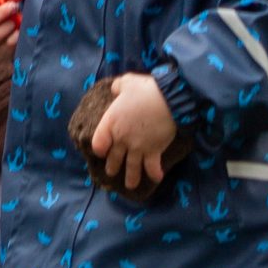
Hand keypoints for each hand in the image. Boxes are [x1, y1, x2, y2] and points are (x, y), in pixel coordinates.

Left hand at [89, 73, 177, 193]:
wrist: (168, 99)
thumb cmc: (146, 89)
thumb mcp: (127, 82)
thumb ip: (118, 87)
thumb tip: (116, 89)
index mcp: (111, 123)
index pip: (98, 143)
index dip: (100, 148)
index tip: (102, 150)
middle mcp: (122, 139)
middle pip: (113, 159)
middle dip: (112, 167)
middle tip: (112, 171)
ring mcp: (137, 147)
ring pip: (131, 168)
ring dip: (131, 178)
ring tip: (131, 185)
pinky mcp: (153, 151)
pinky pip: (152, 167)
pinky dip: (154, 173)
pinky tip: (157, 178)